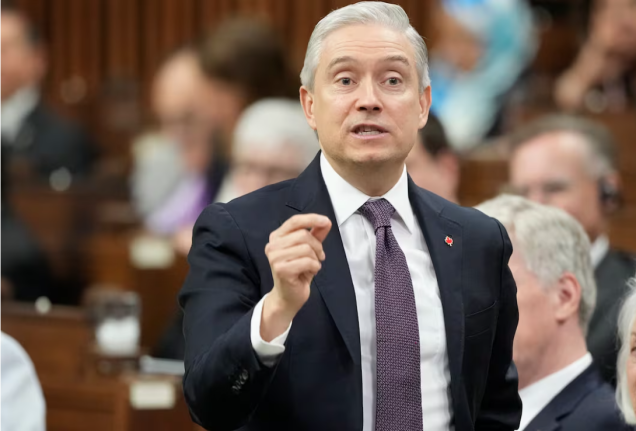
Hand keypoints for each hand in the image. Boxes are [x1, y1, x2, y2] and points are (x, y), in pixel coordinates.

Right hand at [261, 214, 331, 340]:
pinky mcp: (281, 269)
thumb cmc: (298, 271)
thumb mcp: (308, 250)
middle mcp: (272, 245)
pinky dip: (314, 267)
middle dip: (317, 246)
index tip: (326, 221)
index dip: (311, 219)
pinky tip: (310, 272)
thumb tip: (326, 222)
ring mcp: (275, 258)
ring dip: (315, 258)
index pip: (294, 221)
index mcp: (277, 237)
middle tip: (319, 257)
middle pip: (303, 235)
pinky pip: (307, 261)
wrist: (288, 296)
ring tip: (312, 266)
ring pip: (306, 248)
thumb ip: (315, 235)